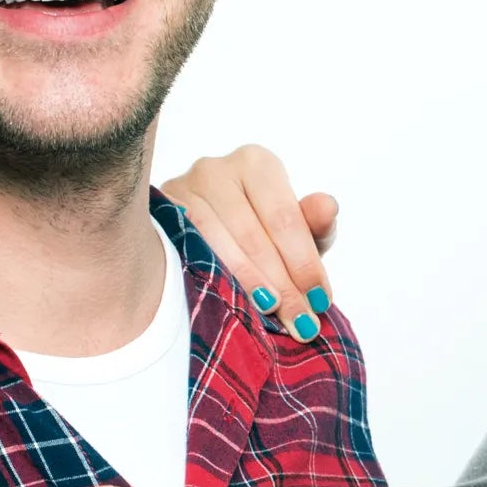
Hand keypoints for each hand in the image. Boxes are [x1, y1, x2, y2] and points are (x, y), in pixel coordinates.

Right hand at [160, 144, 337, 339]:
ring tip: (272, 316)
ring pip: (217, 245)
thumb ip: (313, 223)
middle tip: (300, 323)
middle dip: (281, 284)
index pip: (284, 218)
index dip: (304, 262)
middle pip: (252, 235)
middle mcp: (215, 169)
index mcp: (256, 164)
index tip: (320, 300)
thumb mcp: (293, 231)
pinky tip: (231, 302)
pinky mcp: (158, 216)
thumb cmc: (260, 231)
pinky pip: (186, 251)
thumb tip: (327, 206)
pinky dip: (212, 278)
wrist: (206, 235)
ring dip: (248, 285)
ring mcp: (181, 190)